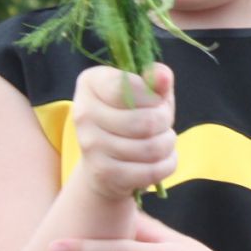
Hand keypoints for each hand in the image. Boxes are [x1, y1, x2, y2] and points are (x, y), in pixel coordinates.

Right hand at [70, 63, 178, 199]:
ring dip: (168, 144)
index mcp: (90, 82)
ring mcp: (90, 146)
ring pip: (152, 148)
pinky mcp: (103, 174)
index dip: (153, 96)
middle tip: (163, 123)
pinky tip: (161, 159)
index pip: (126, 87)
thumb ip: (156, 80)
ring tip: (162, 140)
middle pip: (146, 121)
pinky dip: (167, 164)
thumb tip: (163, 76)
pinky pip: (151, 171)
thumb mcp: (146, 93)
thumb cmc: (131, 117)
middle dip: (165, 122)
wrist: (106, 163)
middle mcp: (83, 113)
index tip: (156, 100)